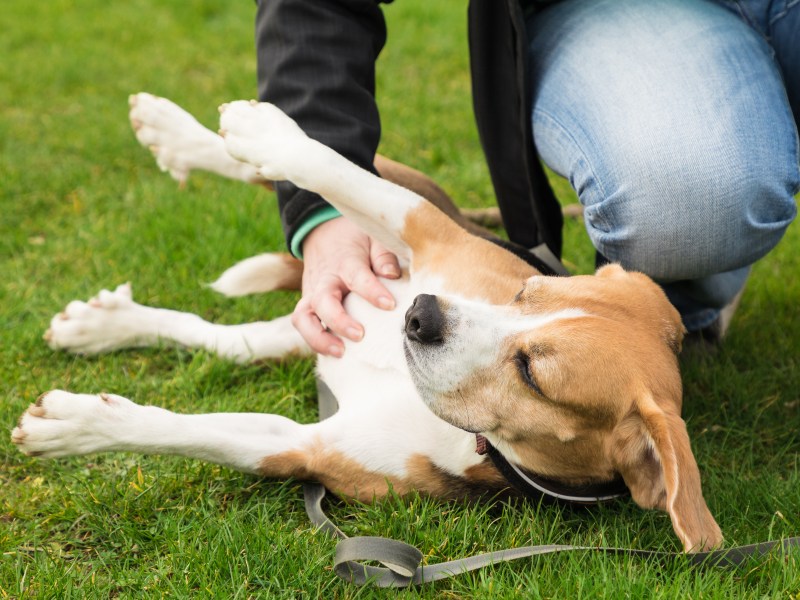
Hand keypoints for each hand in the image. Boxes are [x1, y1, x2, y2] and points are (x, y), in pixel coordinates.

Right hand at [293, 217, 399, 355]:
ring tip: (340, 353)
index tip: (389, 305)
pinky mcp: (307, 306)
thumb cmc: (355, 240)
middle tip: (360, 335)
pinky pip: (303, 325)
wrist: (323, 235)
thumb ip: (383, 255)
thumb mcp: (373, 238)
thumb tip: (392, 274)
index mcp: (345, 262)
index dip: (372, 292)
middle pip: (323, 302)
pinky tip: (334, 353)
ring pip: (303, 318)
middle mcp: (324, 280)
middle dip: (339, 321)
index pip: (357, 277)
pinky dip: (313, 341)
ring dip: (318, 338)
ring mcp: (311, 294)